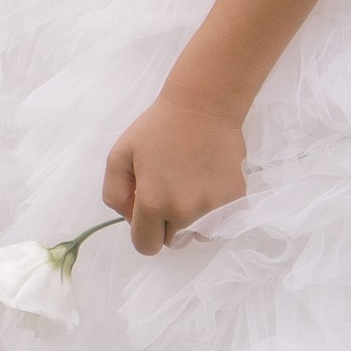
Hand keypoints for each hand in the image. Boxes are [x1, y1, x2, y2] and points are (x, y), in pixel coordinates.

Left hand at [103, 87, 247, 252]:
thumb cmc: (158, 127)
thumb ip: (114, 194)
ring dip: (193, 220)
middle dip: (167, 224)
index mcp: (154, 203)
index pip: (145, 246)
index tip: (147, 211)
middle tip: (169, 192)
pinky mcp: (236, 199)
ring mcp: (214, 208)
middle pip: (172, 241)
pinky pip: (222, 222)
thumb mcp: (119, 155)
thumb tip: (131, 218)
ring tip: (191, 187)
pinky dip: (215, 210)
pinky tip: (208, 183)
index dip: (143, 230)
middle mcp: (184, 212)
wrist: (204, 104)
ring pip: (198, 235)